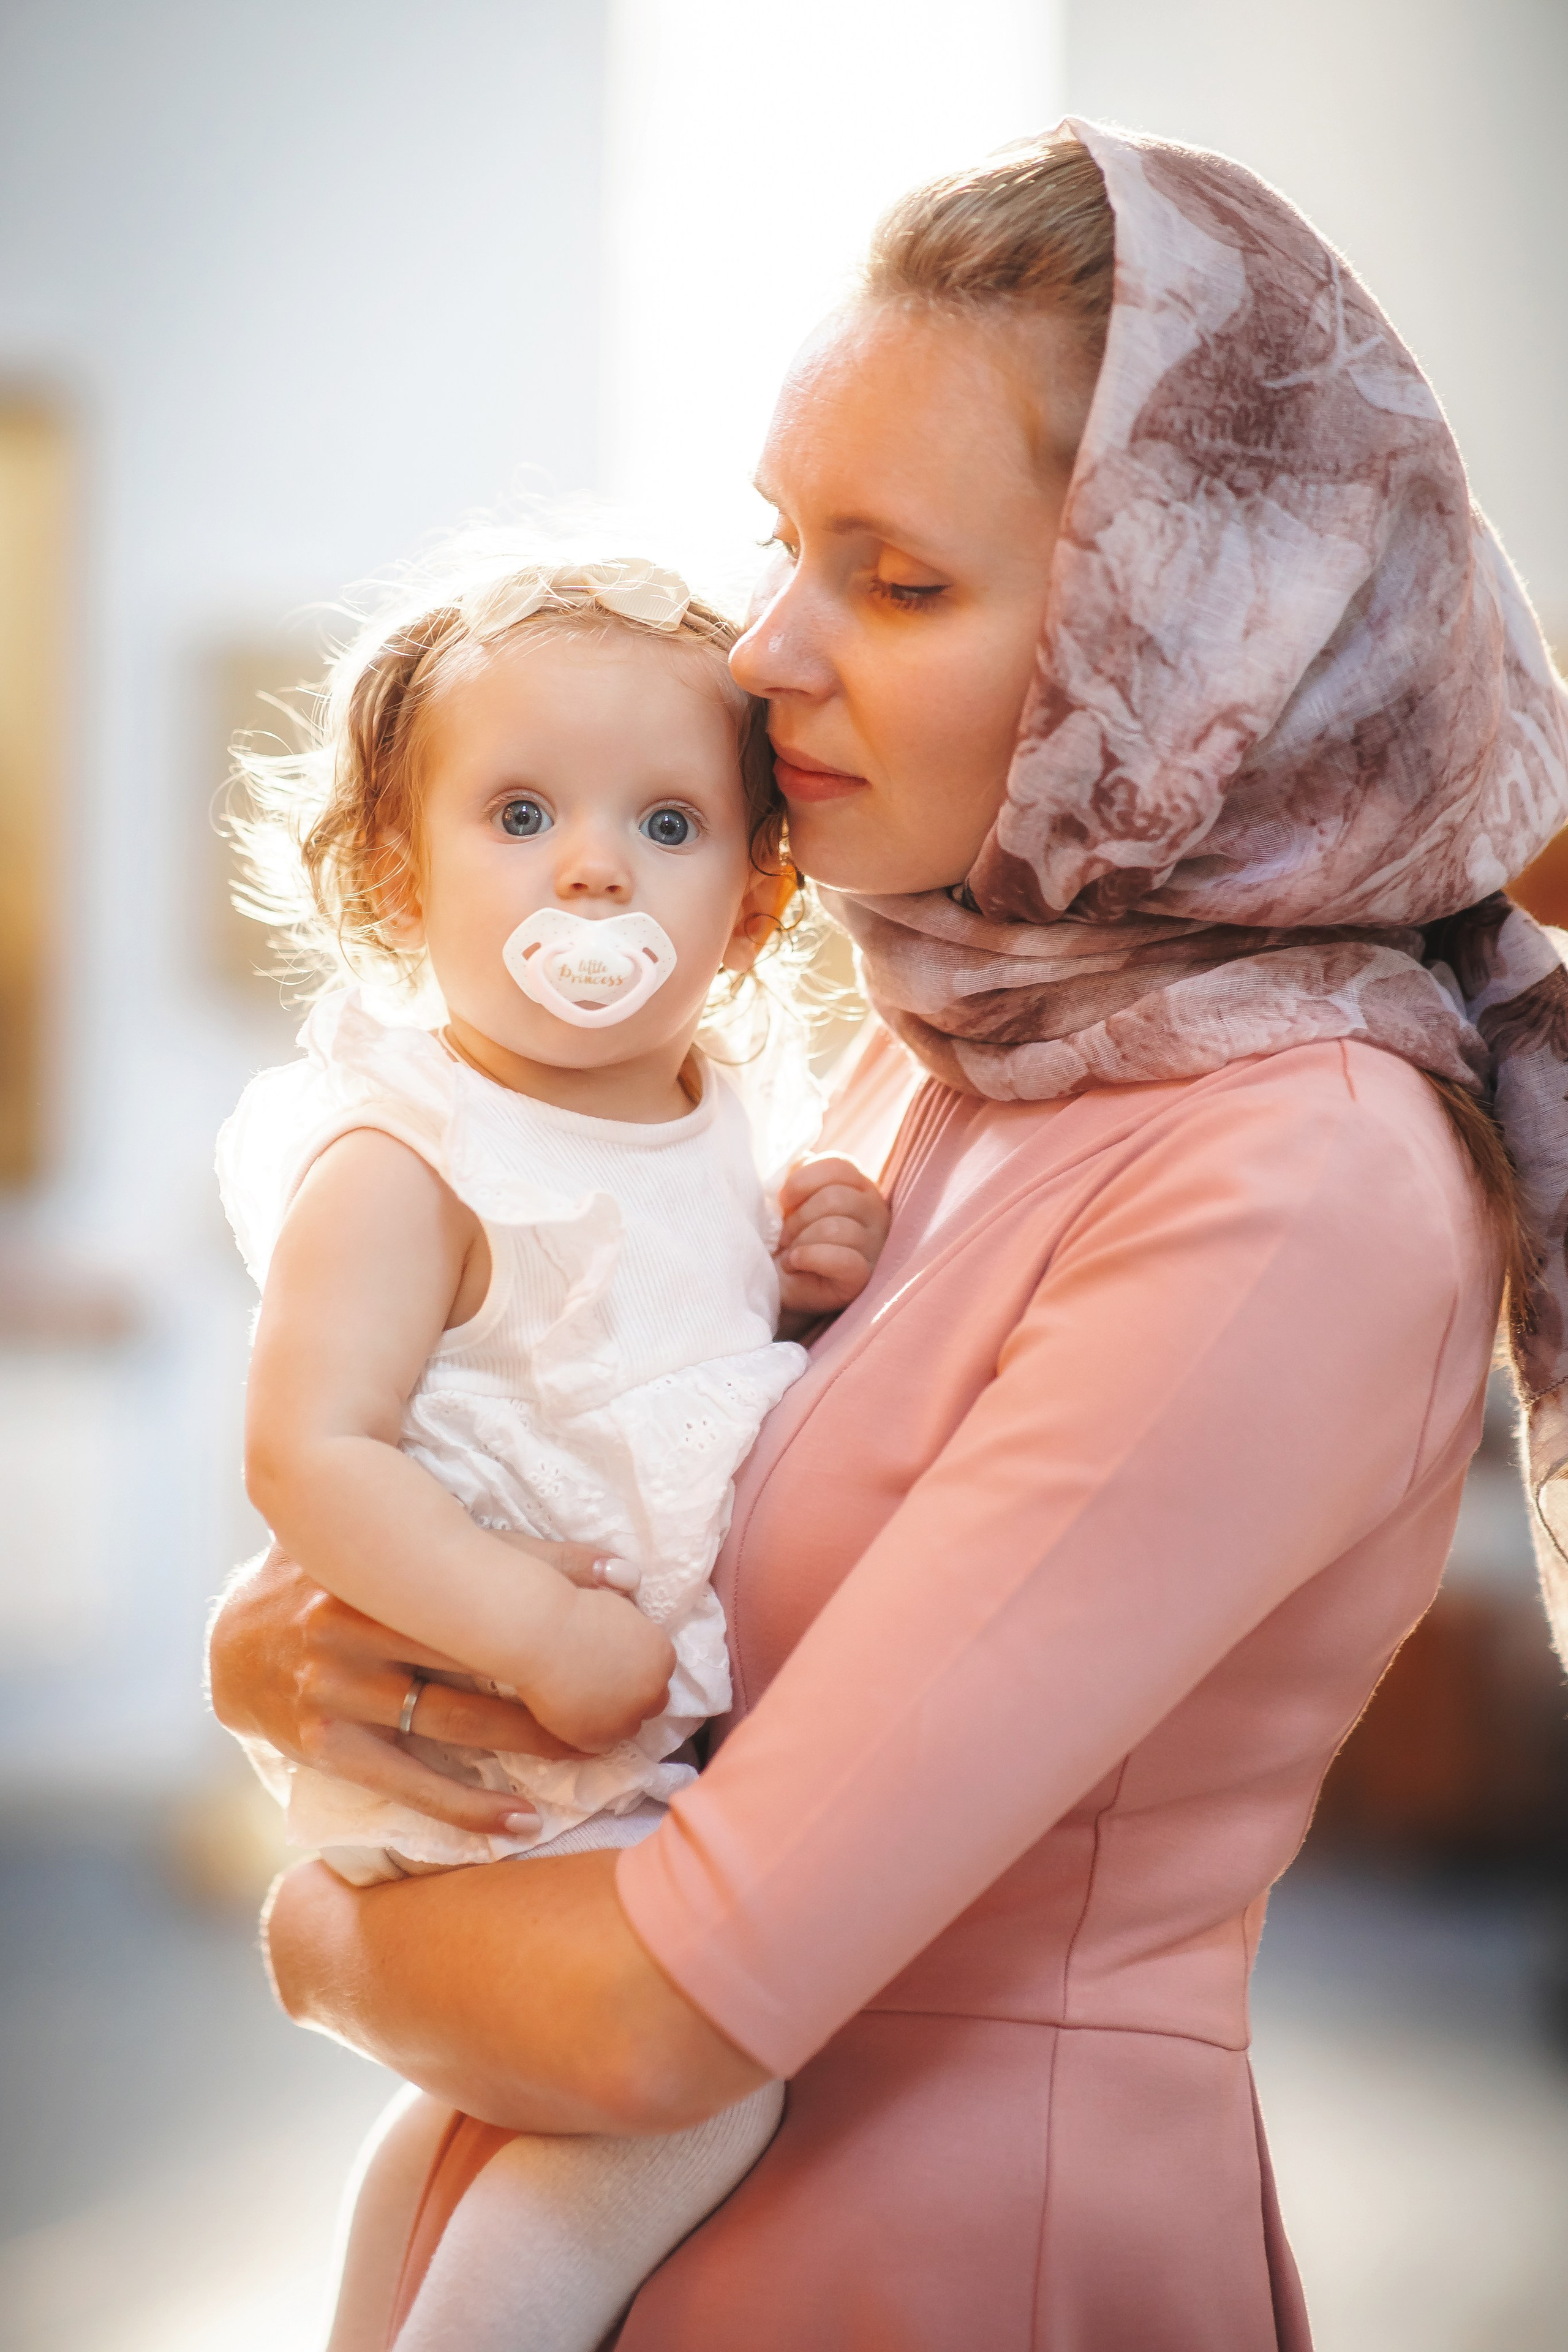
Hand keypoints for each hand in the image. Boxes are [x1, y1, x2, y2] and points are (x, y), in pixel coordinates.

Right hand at [208, 1546, 594, 1837]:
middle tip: (628, 1687)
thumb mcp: (369, 1544)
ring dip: (531, 1739)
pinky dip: (469, 1807)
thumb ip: (442, 1536)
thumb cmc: (327, 1582)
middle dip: (556, 1668)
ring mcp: (334, 1687)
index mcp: (367, 1563)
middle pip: (476, 1646)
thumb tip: (564, 1542)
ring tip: (595, 1750)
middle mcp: (348, 1620)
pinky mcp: (324, 1746)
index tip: (626, 1580)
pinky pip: (410, 1783)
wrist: (229, 1648)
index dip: (556, 1567)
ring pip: (455, 1719)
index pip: (476, 1560)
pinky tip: (524, 1820)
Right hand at [517, 1586, 675, 1753]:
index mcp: (662, 1656)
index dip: (637, 1670)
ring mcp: (627, 1719)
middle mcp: (652, 1691)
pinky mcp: (598, 1739)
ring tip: (585, 1701)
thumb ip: (634, 1633)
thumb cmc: (576, 1611)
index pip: (659, 1671)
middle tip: (603, 1686)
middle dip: (632, 1695)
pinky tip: (571, 1714)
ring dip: (613, 1717)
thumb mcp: (621, 1613)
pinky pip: (600, 1743)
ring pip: (628, 1726)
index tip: (616, 1665)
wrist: (543, 1635)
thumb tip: (631, 1640)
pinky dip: (588, 1732)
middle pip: (652, 1701)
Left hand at [775, 1155, 890, 1331]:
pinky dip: (809, 1258)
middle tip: (783, 1235)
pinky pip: (842, 1259)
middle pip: (835, 1198)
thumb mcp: (788, 1199)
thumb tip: (796, 1161)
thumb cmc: (784, 1236)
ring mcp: (873, 1246)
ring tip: (790, 1252)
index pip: (839, 1166)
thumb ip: (795, 1174)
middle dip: (798, 1217)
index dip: (803, 1180)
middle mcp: (874, 1212)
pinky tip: (795, 1263)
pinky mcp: (863, 1277)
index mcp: (858, 1186)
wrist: (776, 1283)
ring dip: (801, 1240)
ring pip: (836, 1228)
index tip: (783, 1200)